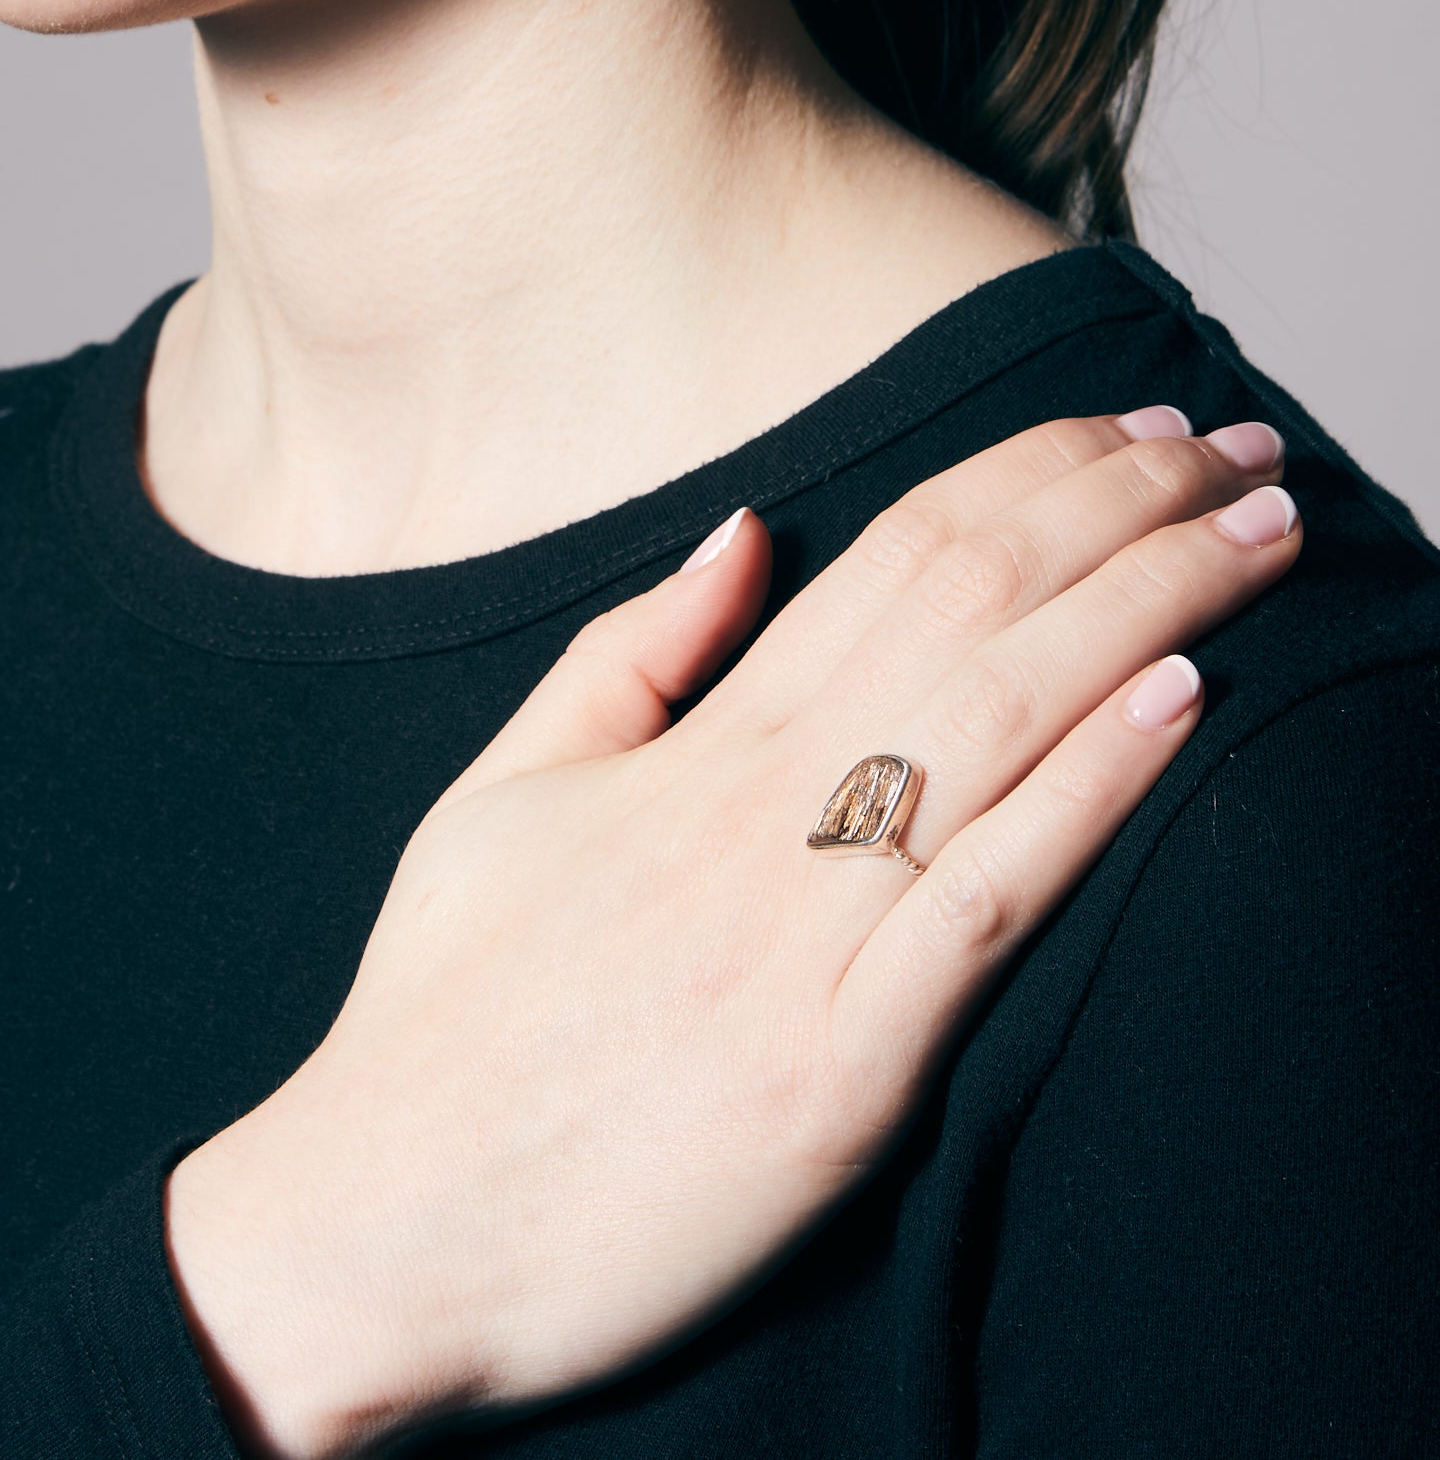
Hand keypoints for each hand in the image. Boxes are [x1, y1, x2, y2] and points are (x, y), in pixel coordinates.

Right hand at [165, 409, 1298, 1456]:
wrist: (385, 1221)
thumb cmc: (443, 1008)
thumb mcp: (509, 790)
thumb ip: (631, 653)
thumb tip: (744, 531)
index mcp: (693, 749)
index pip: (893, 558)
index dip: (1028, 475)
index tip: (1126, 427)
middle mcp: (762, 816)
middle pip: (975, 606)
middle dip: (1128, 506)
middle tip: (1241, 447)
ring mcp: (805, 940)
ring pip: (1005, 722)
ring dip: (1155, 609)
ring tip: (1263, 532)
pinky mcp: (839, 1073)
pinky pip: (988, 903)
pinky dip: (1092, 790)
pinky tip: (1182, 701)